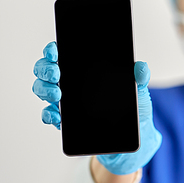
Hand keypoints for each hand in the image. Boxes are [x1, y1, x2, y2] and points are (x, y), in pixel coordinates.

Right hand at [32, 42, 161, 174]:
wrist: (132, 133)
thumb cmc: (132, 104)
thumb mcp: (138, 89)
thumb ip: (140, 76)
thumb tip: (141, 67)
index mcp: (84, 68)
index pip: (62, 52)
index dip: (53, 49)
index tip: (56, 52)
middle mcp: (70, 81)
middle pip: (45, 69)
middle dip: (46, 69)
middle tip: (57, 75)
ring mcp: (64, 100)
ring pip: (42, 89)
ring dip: (45, 90)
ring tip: (57, 95)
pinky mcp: (64, 119)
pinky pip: (48, 115)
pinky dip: (49, 115)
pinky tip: (57, 116)